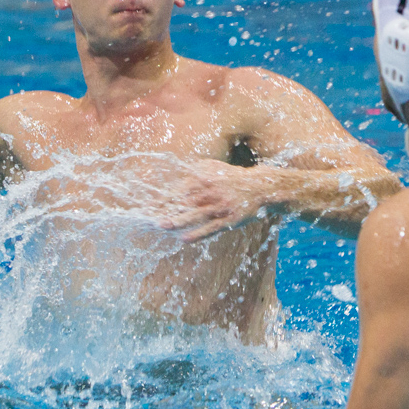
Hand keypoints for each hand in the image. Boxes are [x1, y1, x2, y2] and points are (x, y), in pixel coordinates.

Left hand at [160, 159, 282, 242]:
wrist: (261, 186)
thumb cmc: (232, 178)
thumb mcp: (213, 168)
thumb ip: (194, 170)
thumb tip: (173, 171)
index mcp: (204, 177)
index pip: (178, 189)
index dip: (162, 198)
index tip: (147, 206)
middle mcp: (211, 190)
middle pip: (183, 202)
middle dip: (165, 210)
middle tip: (148, 218)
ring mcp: (221, 205)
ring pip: (195, 214)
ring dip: (178, 221)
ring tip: (162, 225)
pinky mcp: (230, 219)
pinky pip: (211, 227)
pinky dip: (198, 233)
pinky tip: (184, 239)